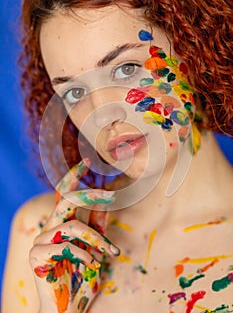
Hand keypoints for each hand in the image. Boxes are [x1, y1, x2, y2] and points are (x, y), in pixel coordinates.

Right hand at [29, 159, 119, 312]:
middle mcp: (50, 228)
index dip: (74, 177)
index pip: (65, 195)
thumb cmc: (82, 280)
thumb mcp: (96, 251)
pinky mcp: (36, 256)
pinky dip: (84, 255)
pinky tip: (90, 266)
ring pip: (73, 226)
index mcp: (62, 225)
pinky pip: (65, 246)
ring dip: (96, 239)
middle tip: (110, 194)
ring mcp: (41, 241)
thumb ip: (98, 228)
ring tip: (108, 254)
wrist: (68, 310)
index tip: (88, 161)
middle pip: (66, 199)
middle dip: (89, 194)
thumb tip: (106, 205)